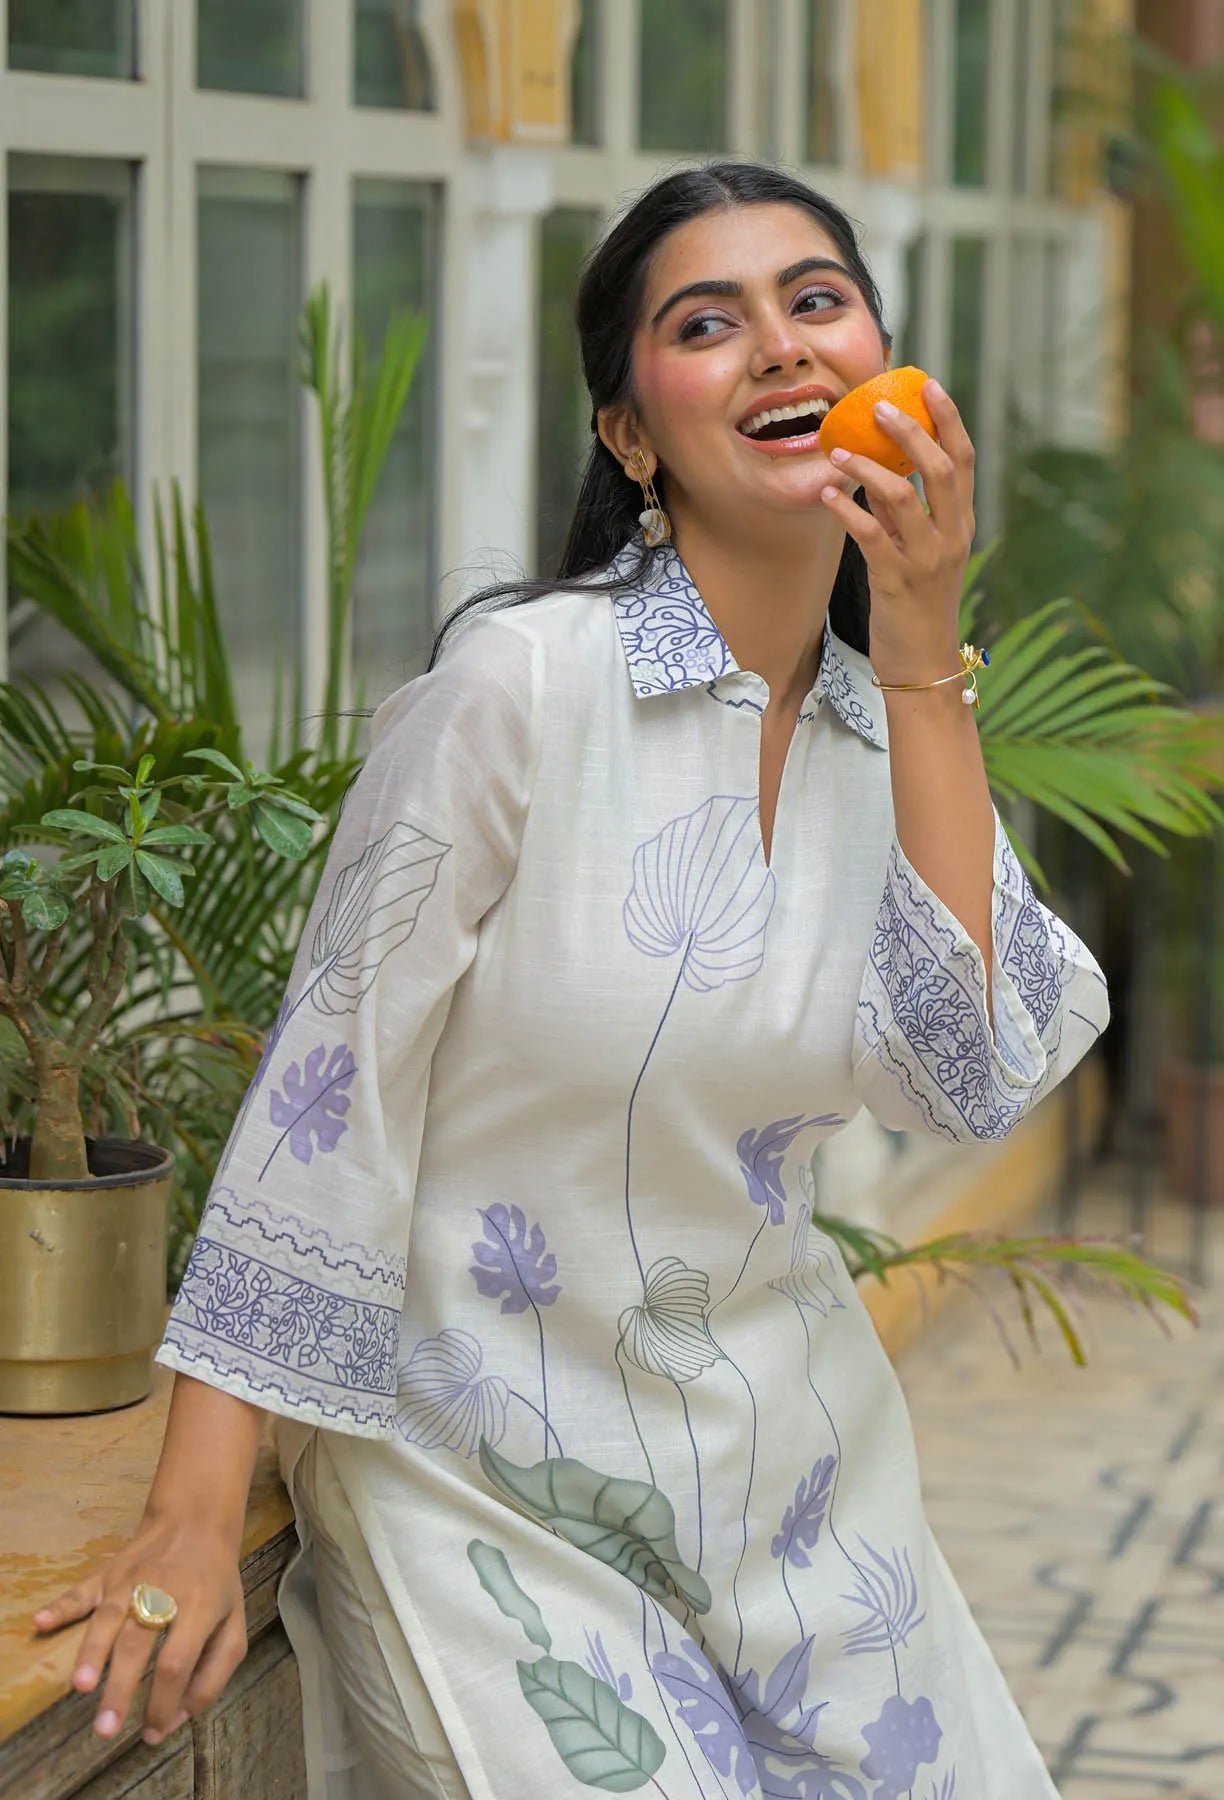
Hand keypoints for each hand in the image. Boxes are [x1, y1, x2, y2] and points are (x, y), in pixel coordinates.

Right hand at [32, 1514, 246, 1745]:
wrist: (197, 1521)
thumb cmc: (216, 1584)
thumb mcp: (232, 1626)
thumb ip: (212, 1676)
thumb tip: (175, 1719)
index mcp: (200, 1606)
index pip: (177, 1661)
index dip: (163, 1701)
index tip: (151, 1734)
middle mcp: (164, 1592)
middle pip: (138, 1642)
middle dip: (120, 1688)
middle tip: (105, 1729)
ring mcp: (133, 1579)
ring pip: (109, 1616)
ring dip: (92, 1651)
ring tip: (80, 1685)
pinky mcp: (109, 1572)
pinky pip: (83, 1589)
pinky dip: (61, 1606)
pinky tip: (41, 1622)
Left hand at [819, 378, 975, 687]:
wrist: (923, 666)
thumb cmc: (917, 607)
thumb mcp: (920, 554)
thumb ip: (906, 515)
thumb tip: (880, 470)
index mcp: (961, 525)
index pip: (963, 460)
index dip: (948, 419)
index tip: (928, 385)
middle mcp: (952, 537)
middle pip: (940, 468)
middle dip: (911, 430)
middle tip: (878, 405)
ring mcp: (927, 560)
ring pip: (904, 497)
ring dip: (869, 467)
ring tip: (837, 452)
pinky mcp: (896, 581)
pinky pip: (872, 535)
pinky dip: (848, 509)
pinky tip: (827, 494)